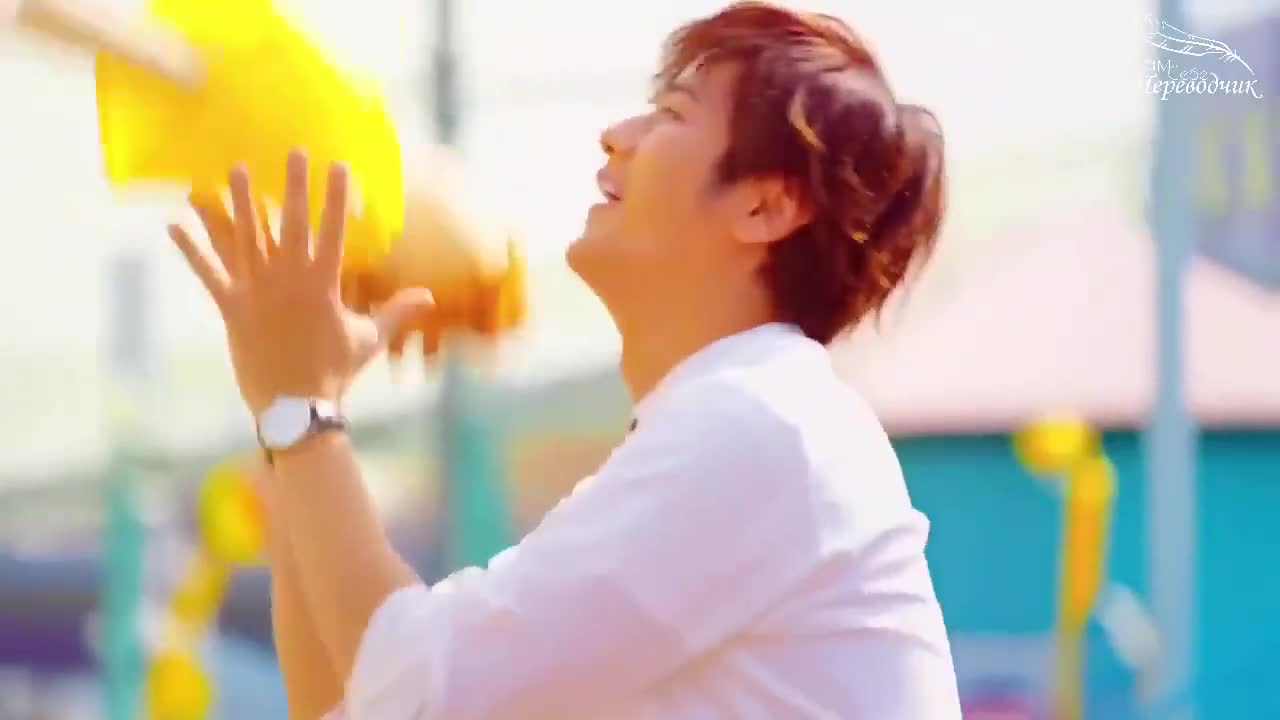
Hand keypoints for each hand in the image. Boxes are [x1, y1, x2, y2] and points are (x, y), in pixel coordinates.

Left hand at [167, 149, 434, 415]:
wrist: (295, 406)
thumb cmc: (336, 372)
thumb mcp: (370, 339)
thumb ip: (397, 312)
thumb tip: (429, 296)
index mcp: (323, 283)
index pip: (332, 230)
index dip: (335, 197)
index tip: (337, 166)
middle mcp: (288, 279)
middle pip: (289, 223)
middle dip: (292, 185)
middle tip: (292, 153)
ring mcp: (257, 291)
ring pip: (246, 238)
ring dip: (239, 202)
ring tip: (235, 170)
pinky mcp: (231, 308)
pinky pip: (208, 273)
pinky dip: (192, 248)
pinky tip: (176, 223)